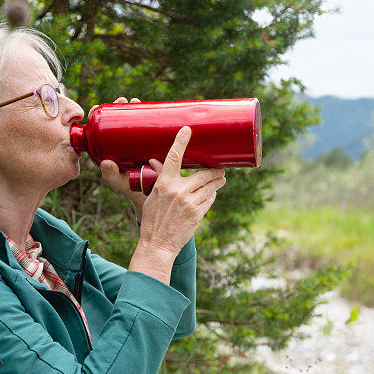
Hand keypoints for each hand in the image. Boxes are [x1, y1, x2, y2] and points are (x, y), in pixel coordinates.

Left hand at [95, 97, 146, 219]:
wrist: (153, 195)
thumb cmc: (133, 189)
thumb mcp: (120, 182)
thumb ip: (111, 175)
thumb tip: (106, 163)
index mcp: (111, 150)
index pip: (102, 128)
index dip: (98, 115)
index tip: (98, 107)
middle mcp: (124, 144)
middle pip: (119, 120)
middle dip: (120, 107)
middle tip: (124, 101)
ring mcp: (139, 143)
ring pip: (135, 121)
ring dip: (135, 107)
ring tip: (137, 102)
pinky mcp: (154, 144)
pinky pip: (150, 128)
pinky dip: (151, 116)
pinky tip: (153, 107)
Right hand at [137, 126, 225, 255]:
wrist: (158, 244)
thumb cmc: (153, 220)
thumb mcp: (152, 197)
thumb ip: (159, 180)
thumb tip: (156, 162)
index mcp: (163, 183)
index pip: (173, 157)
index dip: (181, 142)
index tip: (187, 130)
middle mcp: (178, 190)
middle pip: (203, 174)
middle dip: (214, 171)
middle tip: (220, 169)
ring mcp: (189, 202)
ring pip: (210, 187)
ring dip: (217, 182)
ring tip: (221, 179)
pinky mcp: (198, 214)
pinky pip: (209, 200)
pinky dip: (211, 196)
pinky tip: (212, 194)